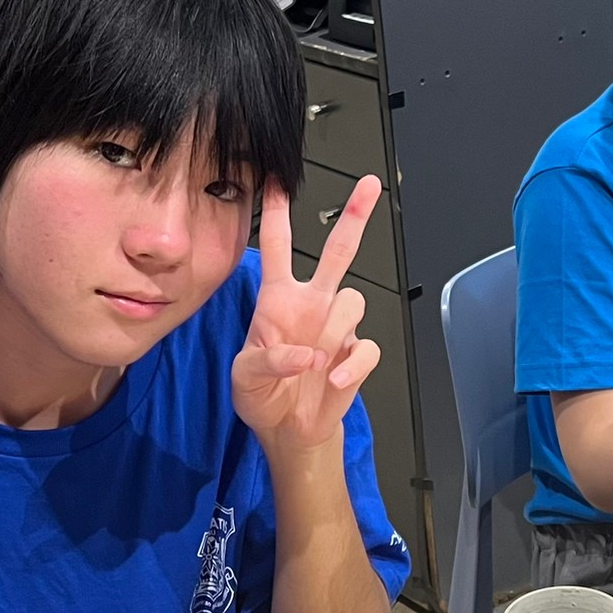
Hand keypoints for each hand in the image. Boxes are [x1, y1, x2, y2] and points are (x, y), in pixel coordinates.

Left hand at [233, 176, 383, 456]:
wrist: (289, 429)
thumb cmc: (262, 395)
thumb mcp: (244, 377)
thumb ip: (266, 360)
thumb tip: (303, 354)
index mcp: (279, 300)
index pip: (276, 248)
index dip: (276, 215)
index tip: (277, 183)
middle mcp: (313, 305)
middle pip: (338, 251)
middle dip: (354, 216)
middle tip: (368, 185)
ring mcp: (338, 328)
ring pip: (353, 300)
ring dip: (334, 329)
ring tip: (317, 359)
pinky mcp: (357, 354)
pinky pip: (366, 347)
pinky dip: (351, 366)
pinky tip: (334, 380)